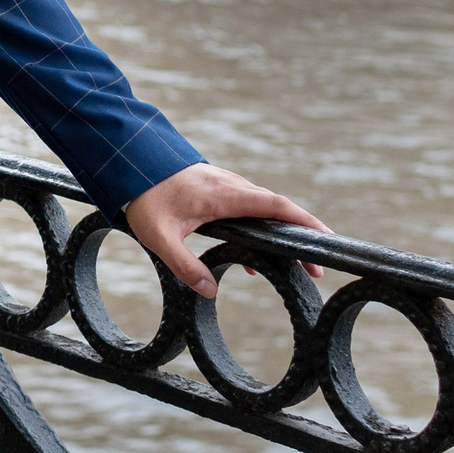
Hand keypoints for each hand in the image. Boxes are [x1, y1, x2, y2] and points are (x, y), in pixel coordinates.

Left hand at [123, 163, 327, 298]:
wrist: (127, 161)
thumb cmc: (143, 196)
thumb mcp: (159, 236)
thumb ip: (184, 265)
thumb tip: (210, 291)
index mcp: (225, 195)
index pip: (276, 206)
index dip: (305, 221)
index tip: (326, 240)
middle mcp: (231, 186)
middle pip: (278, 209)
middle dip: (300, 236)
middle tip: (316, 269)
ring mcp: (225, 184)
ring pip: (263, 208)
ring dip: (279, 233)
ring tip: (291, 267)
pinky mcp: (216, 187)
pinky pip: (248, 207)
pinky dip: (259, 228)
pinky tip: (253, 259)